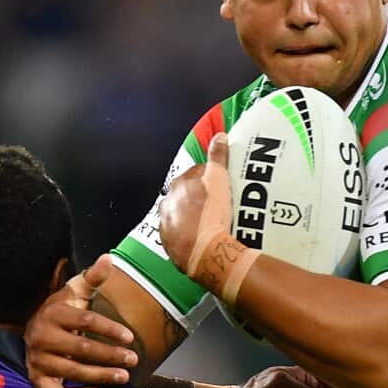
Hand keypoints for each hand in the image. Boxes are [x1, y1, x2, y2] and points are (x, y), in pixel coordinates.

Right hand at [25, 254, 138, 387]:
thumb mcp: (75, 290)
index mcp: (54, 313)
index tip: (130, 337)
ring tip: (124, 377)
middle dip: (109, 355)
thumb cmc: (62, 309)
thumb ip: (93, 277)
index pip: (85, 321)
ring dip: (100, 376)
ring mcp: (38, 360)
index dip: (108, 329)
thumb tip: (109, 257)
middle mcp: (42, 337)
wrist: (32, 328)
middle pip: (80, 348)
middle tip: (133, 359)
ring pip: (72, 371)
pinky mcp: (37, 379)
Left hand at [158, 133, 231, 273]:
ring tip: (210, 223)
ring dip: (191, 217)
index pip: (194, 174)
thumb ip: (218, 156)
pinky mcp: (169, 246)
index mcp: (178, 185)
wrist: (206, 252)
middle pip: (185, 196)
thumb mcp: (219, 179)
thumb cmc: (212, 213)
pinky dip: (188, 236)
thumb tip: (219, 136)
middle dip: (198, 198)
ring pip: (180, 217)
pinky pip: (179, 236)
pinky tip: (202, 239)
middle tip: (217, 204)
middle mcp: (167, 204)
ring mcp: (166, 226)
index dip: (209, 178)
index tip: (221, 185)